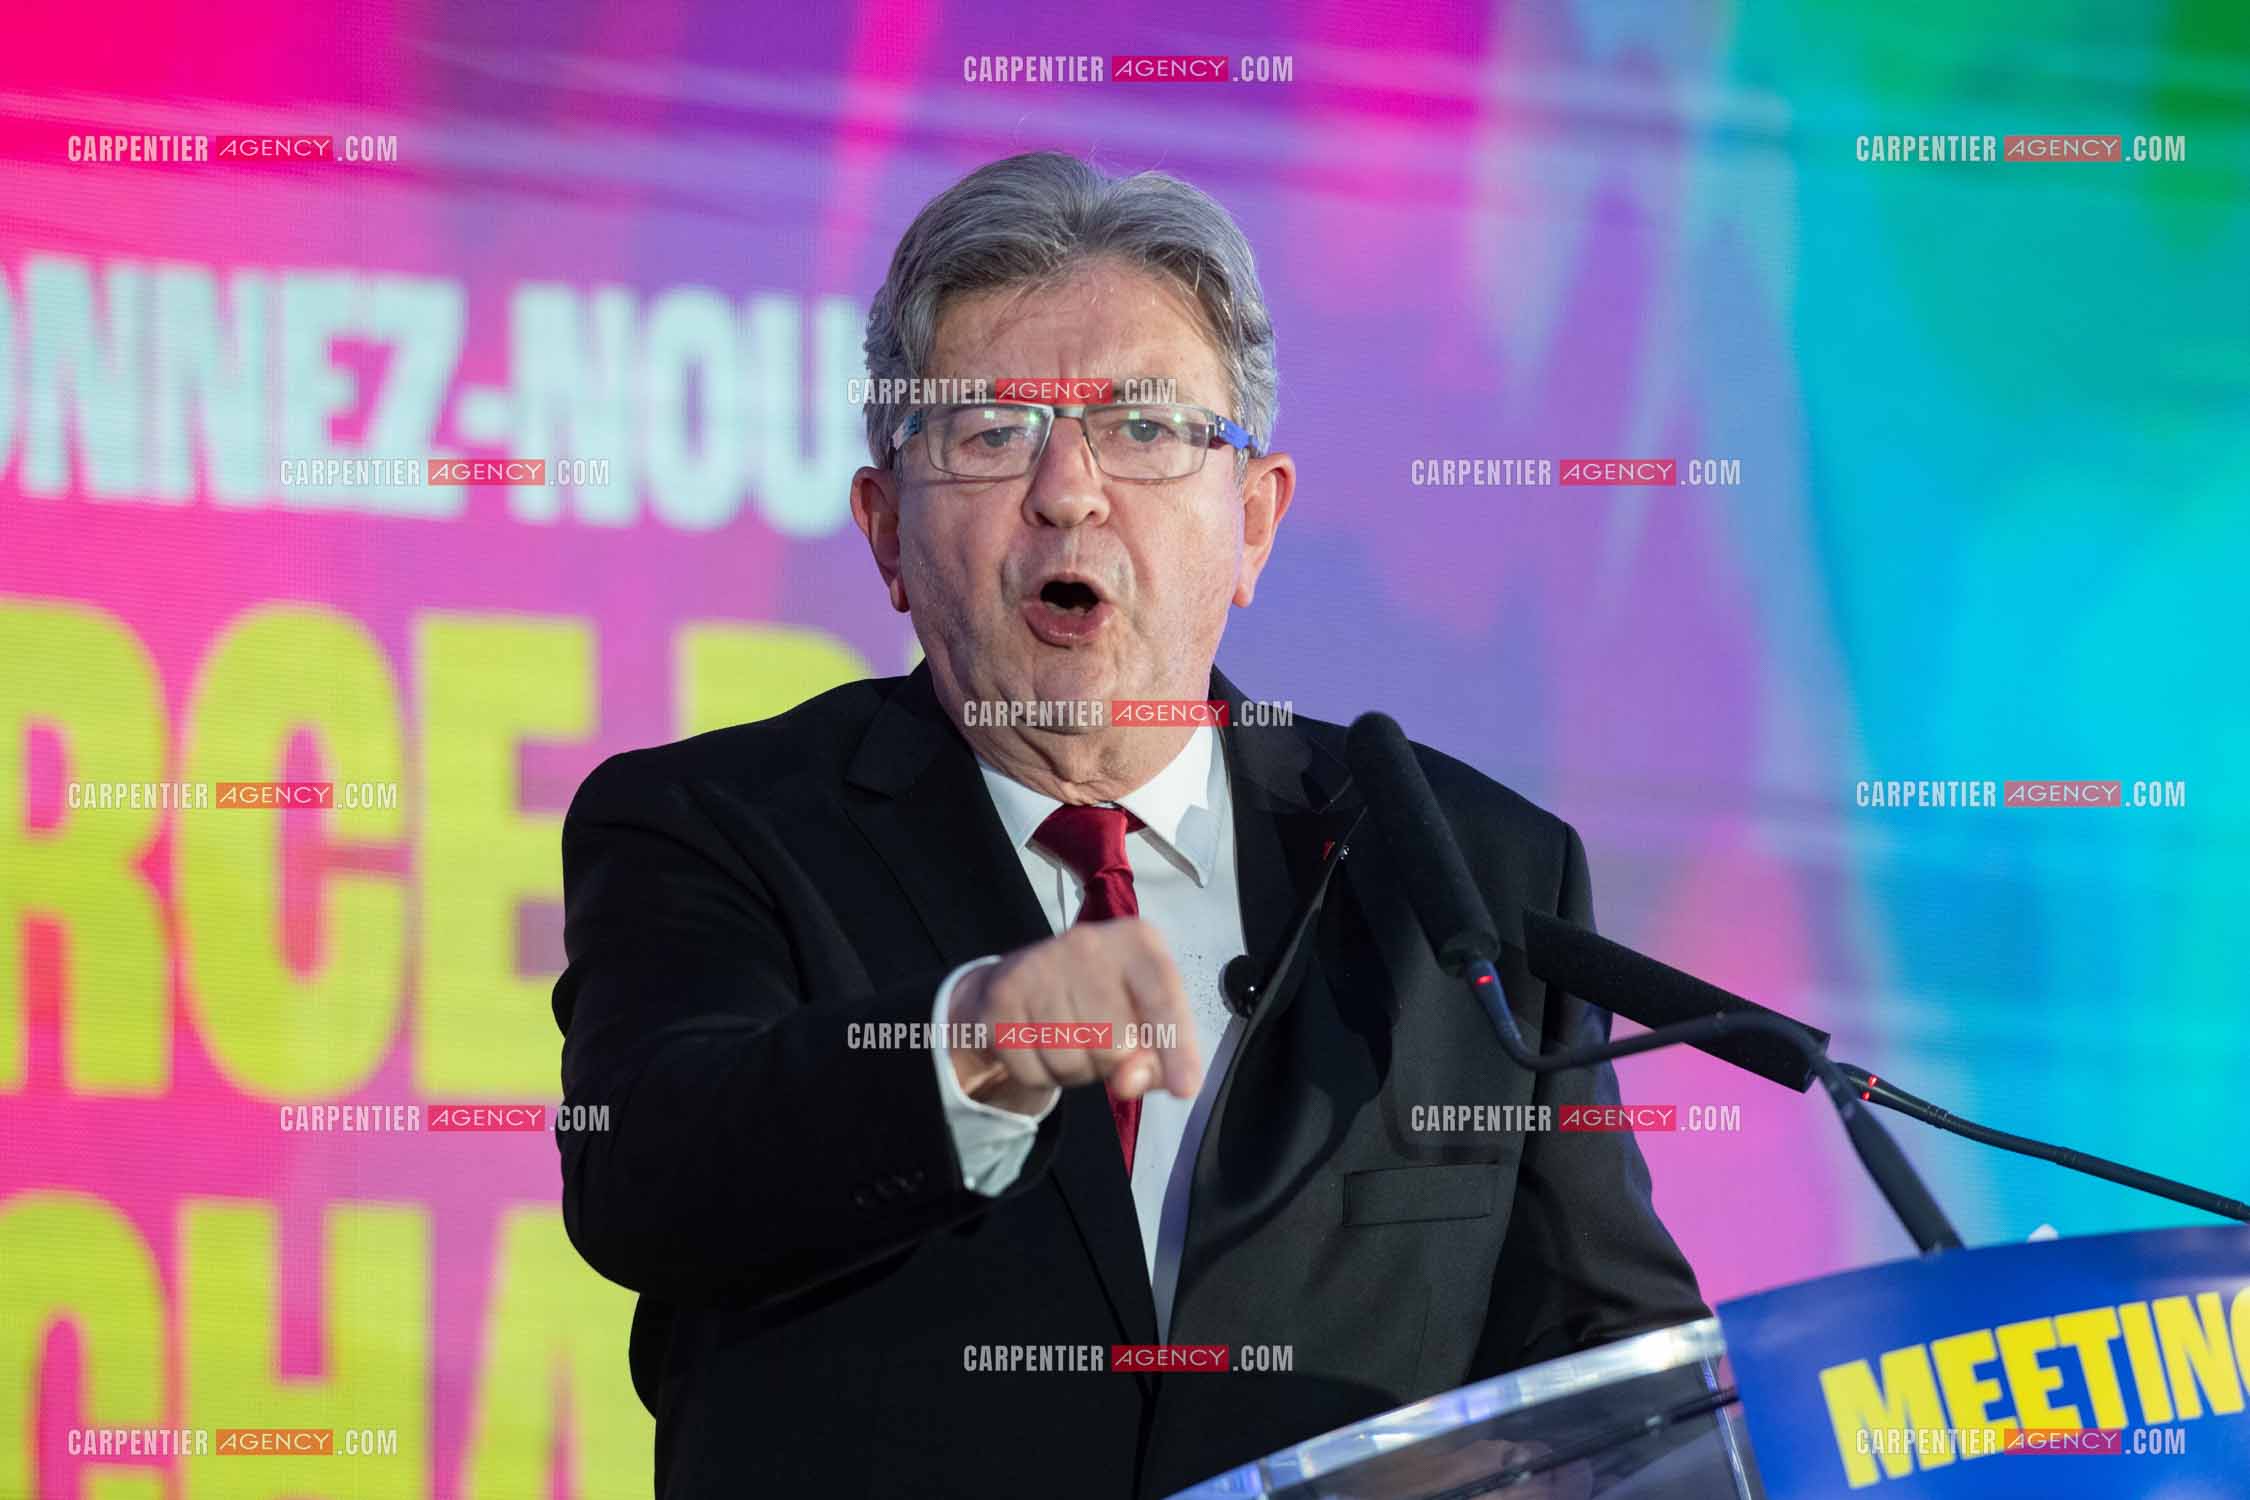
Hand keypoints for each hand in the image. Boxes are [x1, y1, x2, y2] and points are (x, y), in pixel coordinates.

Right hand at [947, 918, 1202, 1114]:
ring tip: (1070, 1039)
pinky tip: (1040, 1043)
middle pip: (1114, 1044)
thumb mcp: (1144, 1017)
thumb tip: (1131, 1080)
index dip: (1177, 1048)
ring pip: (1070, 1062)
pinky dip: (1040, 1074)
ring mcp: (1038, 966)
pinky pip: (1032, 1071)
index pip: (1163, 997)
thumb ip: (1157, 1056)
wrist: (1024, 977)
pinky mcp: (1000, 998)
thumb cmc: (1103, 998)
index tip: (1186, 1088)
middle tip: (1100, 1041)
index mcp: (1137, 942)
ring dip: (1075, 1071)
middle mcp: (1087, 943)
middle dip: (1111, 1063)